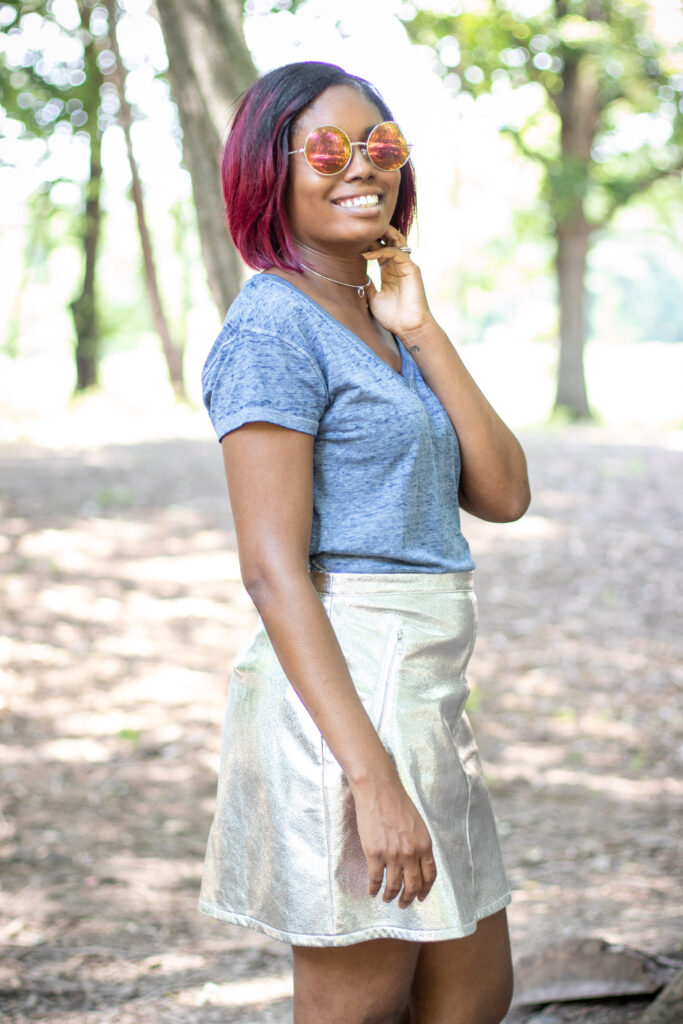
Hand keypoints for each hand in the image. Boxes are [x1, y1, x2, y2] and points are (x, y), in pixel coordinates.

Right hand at [350, 768, 436, 908]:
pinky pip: (375, 878)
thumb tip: (415, 861)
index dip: (425, 890)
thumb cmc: (397, 802)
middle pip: (413, 885)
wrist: (379, 790)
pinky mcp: (374, 853)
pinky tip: (372, 891)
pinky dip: (374, 888)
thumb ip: (418, 843)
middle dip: (408, 898)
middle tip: (404, 904)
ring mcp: (392, 855)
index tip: (420, 897)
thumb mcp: (417, 824)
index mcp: (424, 845)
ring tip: (387, 899)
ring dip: (391, 896)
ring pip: (394, 886)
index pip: (429, 876)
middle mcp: (411, 853)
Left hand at [362, 225, 432, 336]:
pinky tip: (367, 255)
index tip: (351, 242)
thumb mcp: (374, 298)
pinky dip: (382, 251)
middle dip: (376, 233)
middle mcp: (398, 266)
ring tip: (364, 234)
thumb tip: (358, 277)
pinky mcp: (411, 269)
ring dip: (382, 234)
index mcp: (389, 271)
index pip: (380, 249)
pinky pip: (397, 253)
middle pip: (390, 240)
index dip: (368, 244)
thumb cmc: (392, 316)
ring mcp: (406, 266)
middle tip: (359, 231)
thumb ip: (368, 285)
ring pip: (396, 241)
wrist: (407, 327)